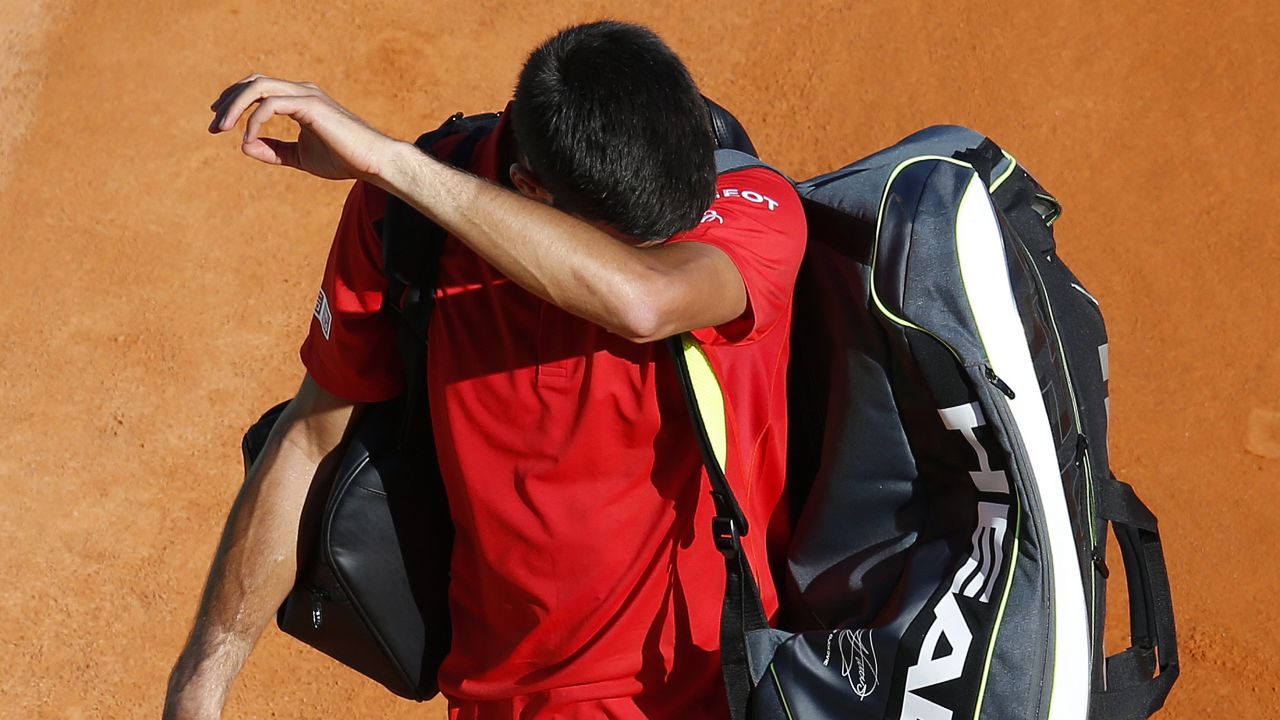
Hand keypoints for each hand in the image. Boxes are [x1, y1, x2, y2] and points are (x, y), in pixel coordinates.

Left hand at [208, 74, 398, 181]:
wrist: (373, 162)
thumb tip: (244, 146)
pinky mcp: (310, 105)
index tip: (219, 123)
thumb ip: (274, 150)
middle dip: (229, 100)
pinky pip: (271, 105)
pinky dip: (255, 121)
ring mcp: (306, 95)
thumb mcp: (300, 157)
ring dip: (235, 106)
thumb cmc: (343, 159)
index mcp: (299, 99)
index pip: (259, 88)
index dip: (235, 102)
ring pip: (259, 87)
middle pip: (254, 82)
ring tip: (222, 128)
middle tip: (214, 125)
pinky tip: (249, 138)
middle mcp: (301, 91)